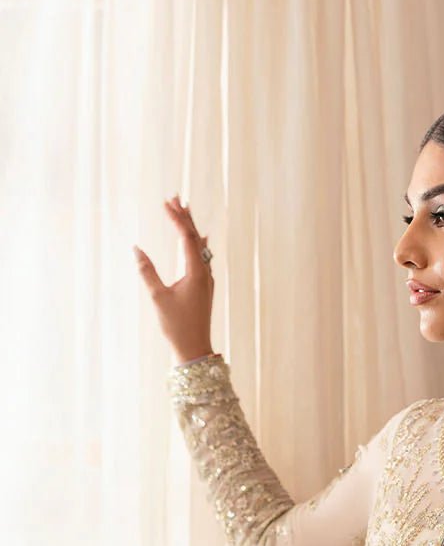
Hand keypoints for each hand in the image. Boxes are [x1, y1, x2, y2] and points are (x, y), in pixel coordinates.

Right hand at [132, 195, 215, 362]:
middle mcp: (205, 273)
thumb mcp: (158, 297)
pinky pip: (202, 257)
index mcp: (196, 273)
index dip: (177, 219)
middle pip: (196, 238)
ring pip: (200, 247)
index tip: (166, 204)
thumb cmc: (176, 326)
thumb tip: (136, 248)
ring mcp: (206, 280)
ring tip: (183, 209)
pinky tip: (200, 238)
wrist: (195, 349)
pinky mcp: (204, 287)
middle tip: (175, 197)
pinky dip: (197, 243)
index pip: (187, 238)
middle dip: (185, 217)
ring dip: (191, 228)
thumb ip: (147, 271)